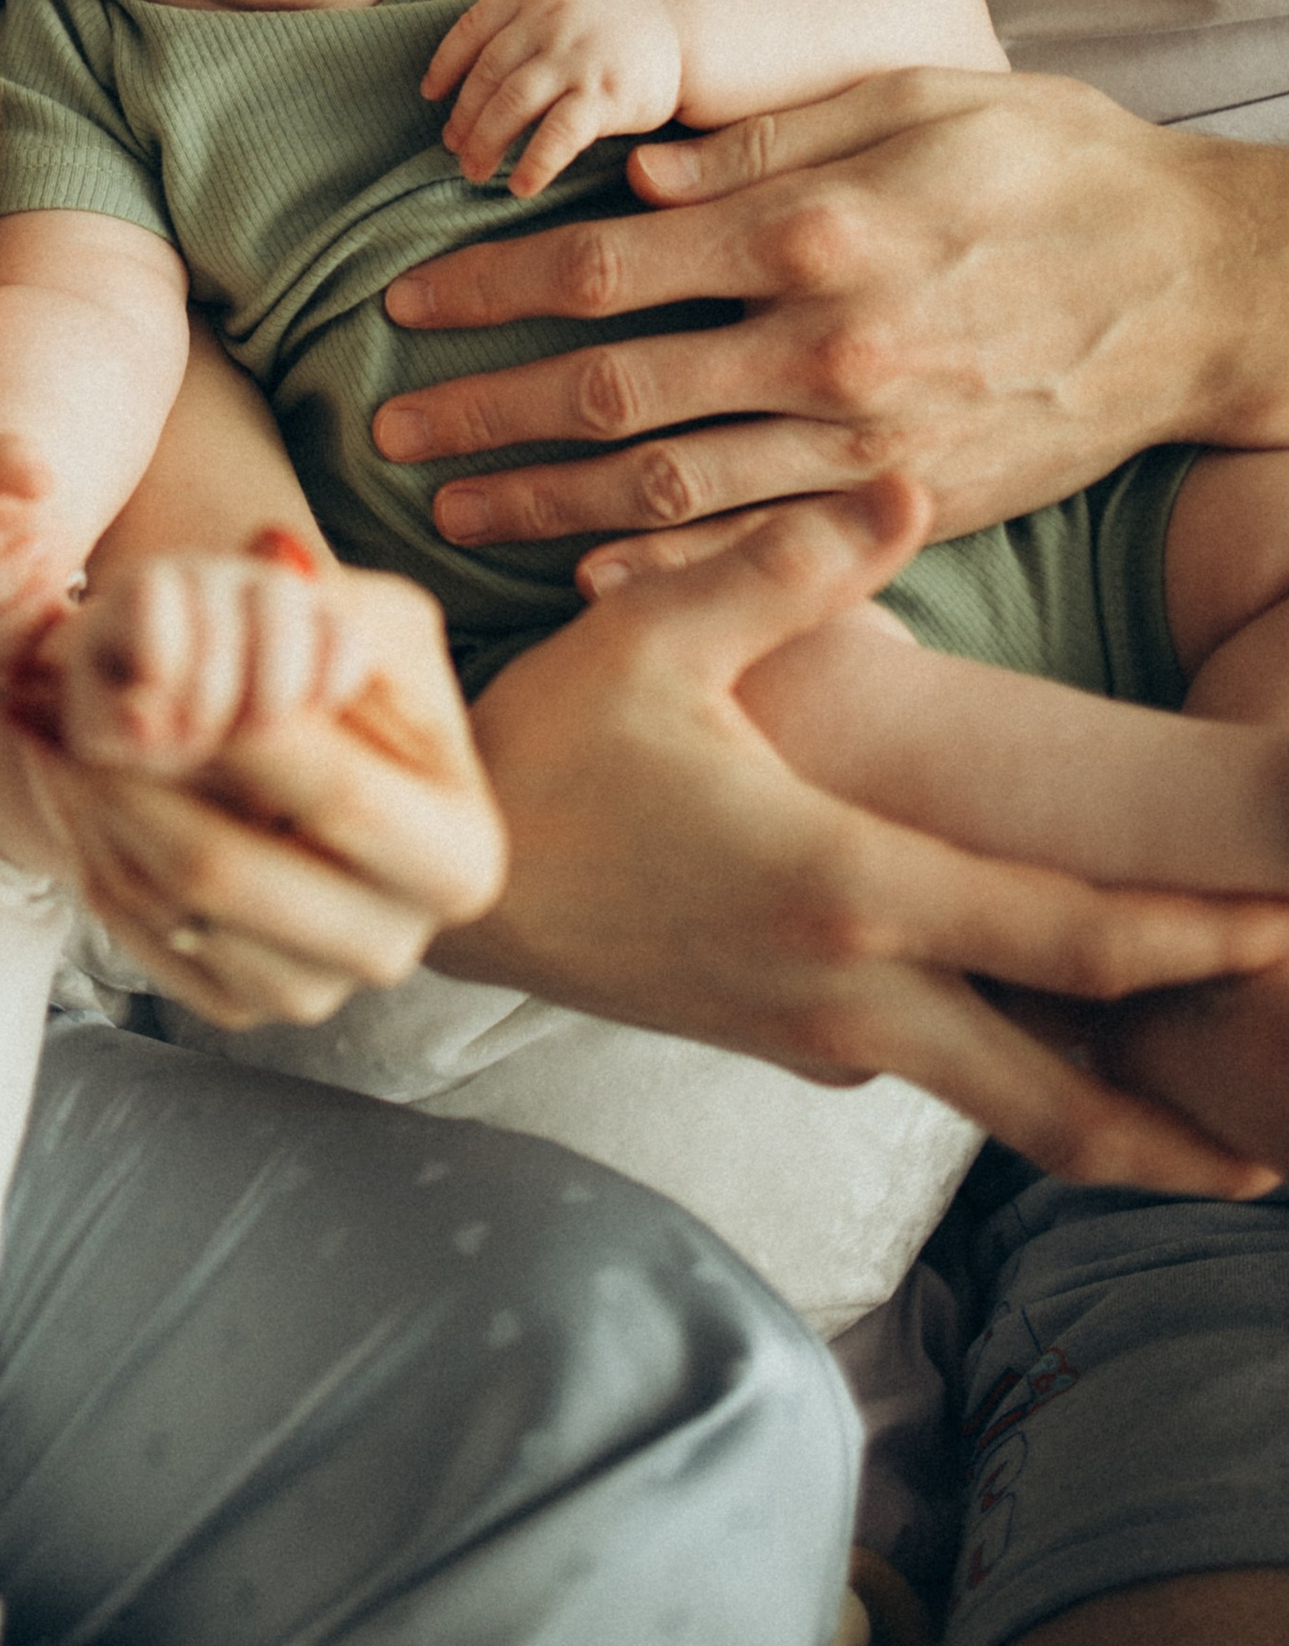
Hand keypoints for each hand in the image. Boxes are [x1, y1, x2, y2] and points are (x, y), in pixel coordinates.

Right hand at [0, 430, 88, 680]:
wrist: (2, 517)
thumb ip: (12, 454)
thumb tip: (42, 481)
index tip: (13, 522)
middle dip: (6, 574)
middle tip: (44, 541)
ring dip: (24, 610)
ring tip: (53, 569)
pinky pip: (3, 668)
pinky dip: (38, 640)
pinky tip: (60, 602)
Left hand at [7, 547, 506, 1029]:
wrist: (294, 755)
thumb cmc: (339, 672)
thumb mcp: (363, 616)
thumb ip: (328, 596)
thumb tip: (278, 562)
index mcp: (458, 853)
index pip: (336, 794)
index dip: (241, 723)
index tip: (162, 659)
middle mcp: (396, 940)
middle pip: (227, 870)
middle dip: (131, 775)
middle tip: (53, 699)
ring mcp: (314, 988)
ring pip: (167, 903)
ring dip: (92, 805)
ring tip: (44, 722)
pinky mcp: (239, 1003)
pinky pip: (139, 932)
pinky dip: (90, 846)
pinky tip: (70, 774)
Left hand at [376, 67, 1284, 548]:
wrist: (1202, 285)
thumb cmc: (1052, 164)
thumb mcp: (911, 102)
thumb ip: (762, 143)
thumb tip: (629, 169)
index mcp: (809, 231)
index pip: (597, 266)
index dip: (483, 288)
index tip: (399, 303)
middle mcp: (823, 346)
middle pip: (607, 391)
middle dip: (482, 414)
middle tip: (388, 434)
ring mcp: (868, 441)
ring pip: (667, 488)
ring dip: (544, 503)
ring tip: (454, 513)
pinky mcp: (912, 506)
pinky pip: (763, 552)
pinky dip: (666, 571)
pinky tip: (585, 582)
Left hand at [419, 0, 685, 194]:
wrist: (698, 23)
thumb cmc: (631, 16)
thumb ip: (531, 14)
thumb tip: (479, 62)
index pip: (474, 26)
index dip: (446, 63)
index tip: (431, 93)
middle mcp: (552, 18)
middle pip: (487, 72)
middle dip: (464, 115)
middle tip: (452, 146)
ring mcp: (578, 56)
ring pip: (510, 104)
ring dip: (485, 142)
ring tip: (474, 171)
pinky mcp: (606, 94)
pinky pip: (556, 135)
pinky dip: (533, 163)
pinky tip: (520, 186)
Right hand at [446, 482, 1288, 1190]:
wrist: (440, 881)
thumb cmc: (544, 751)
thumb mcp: (653, 636)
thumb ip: (786, 564)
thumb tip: (904, 490)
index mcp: (851, 888)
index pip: (1074, 935)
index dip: (1201, 940)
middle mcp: (851, 991)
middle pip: (1061, 1104)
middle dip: (1184, 1135)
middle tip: (1275, 1155)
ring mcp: (813, 1032)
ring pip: (997, 1111)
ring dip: (1107, 1124)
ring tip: (1207, 1139)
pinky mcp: (774, 1042)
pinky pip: (920, 1073)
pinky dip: (1003, 1078)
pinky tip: (1032, 1036)